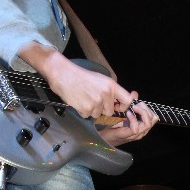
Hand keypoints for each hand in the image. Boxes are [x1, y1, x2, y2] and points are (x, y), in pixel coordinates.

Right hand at [20, 47, 136, 119]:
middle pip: (110, 111)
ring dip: (91, 110)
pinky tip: (78, 101)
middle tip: (92, 98)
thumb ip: (110, 91)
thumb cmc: (80, 76)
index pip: (127, 100)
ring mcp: (95, 103)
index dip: (124, 107)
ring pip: (98, 114)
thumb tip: (117, 104)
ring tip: (84, 98)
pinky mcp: (85, 109)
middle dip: (103, 108)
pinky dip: (83, 111)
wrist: (62, 73)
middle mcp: (105, 94)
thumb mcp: (100, 79)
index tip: (119, 107)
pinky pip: (87, 115)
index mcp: (111, 85)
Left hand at [100, 98, 158, 146]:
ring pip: (147, 124)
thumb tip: (134, 93)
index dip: (147, 108)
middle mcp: (142, 131)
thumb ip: (130, 103)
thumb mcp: (123, 112)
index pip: (154, 116)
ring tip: (132, 108)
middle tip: (135, 105)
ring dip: (141, 113)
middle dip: (145, 109)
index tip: (138, 102)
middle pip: (153, 119)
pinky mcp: (127, 136)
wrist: (103, 136)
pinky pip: (135, 128)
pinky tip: (127, 114)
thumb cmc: (113, 125)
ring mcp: (136, 135)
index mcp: (142, 125)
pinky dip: (133, 119)